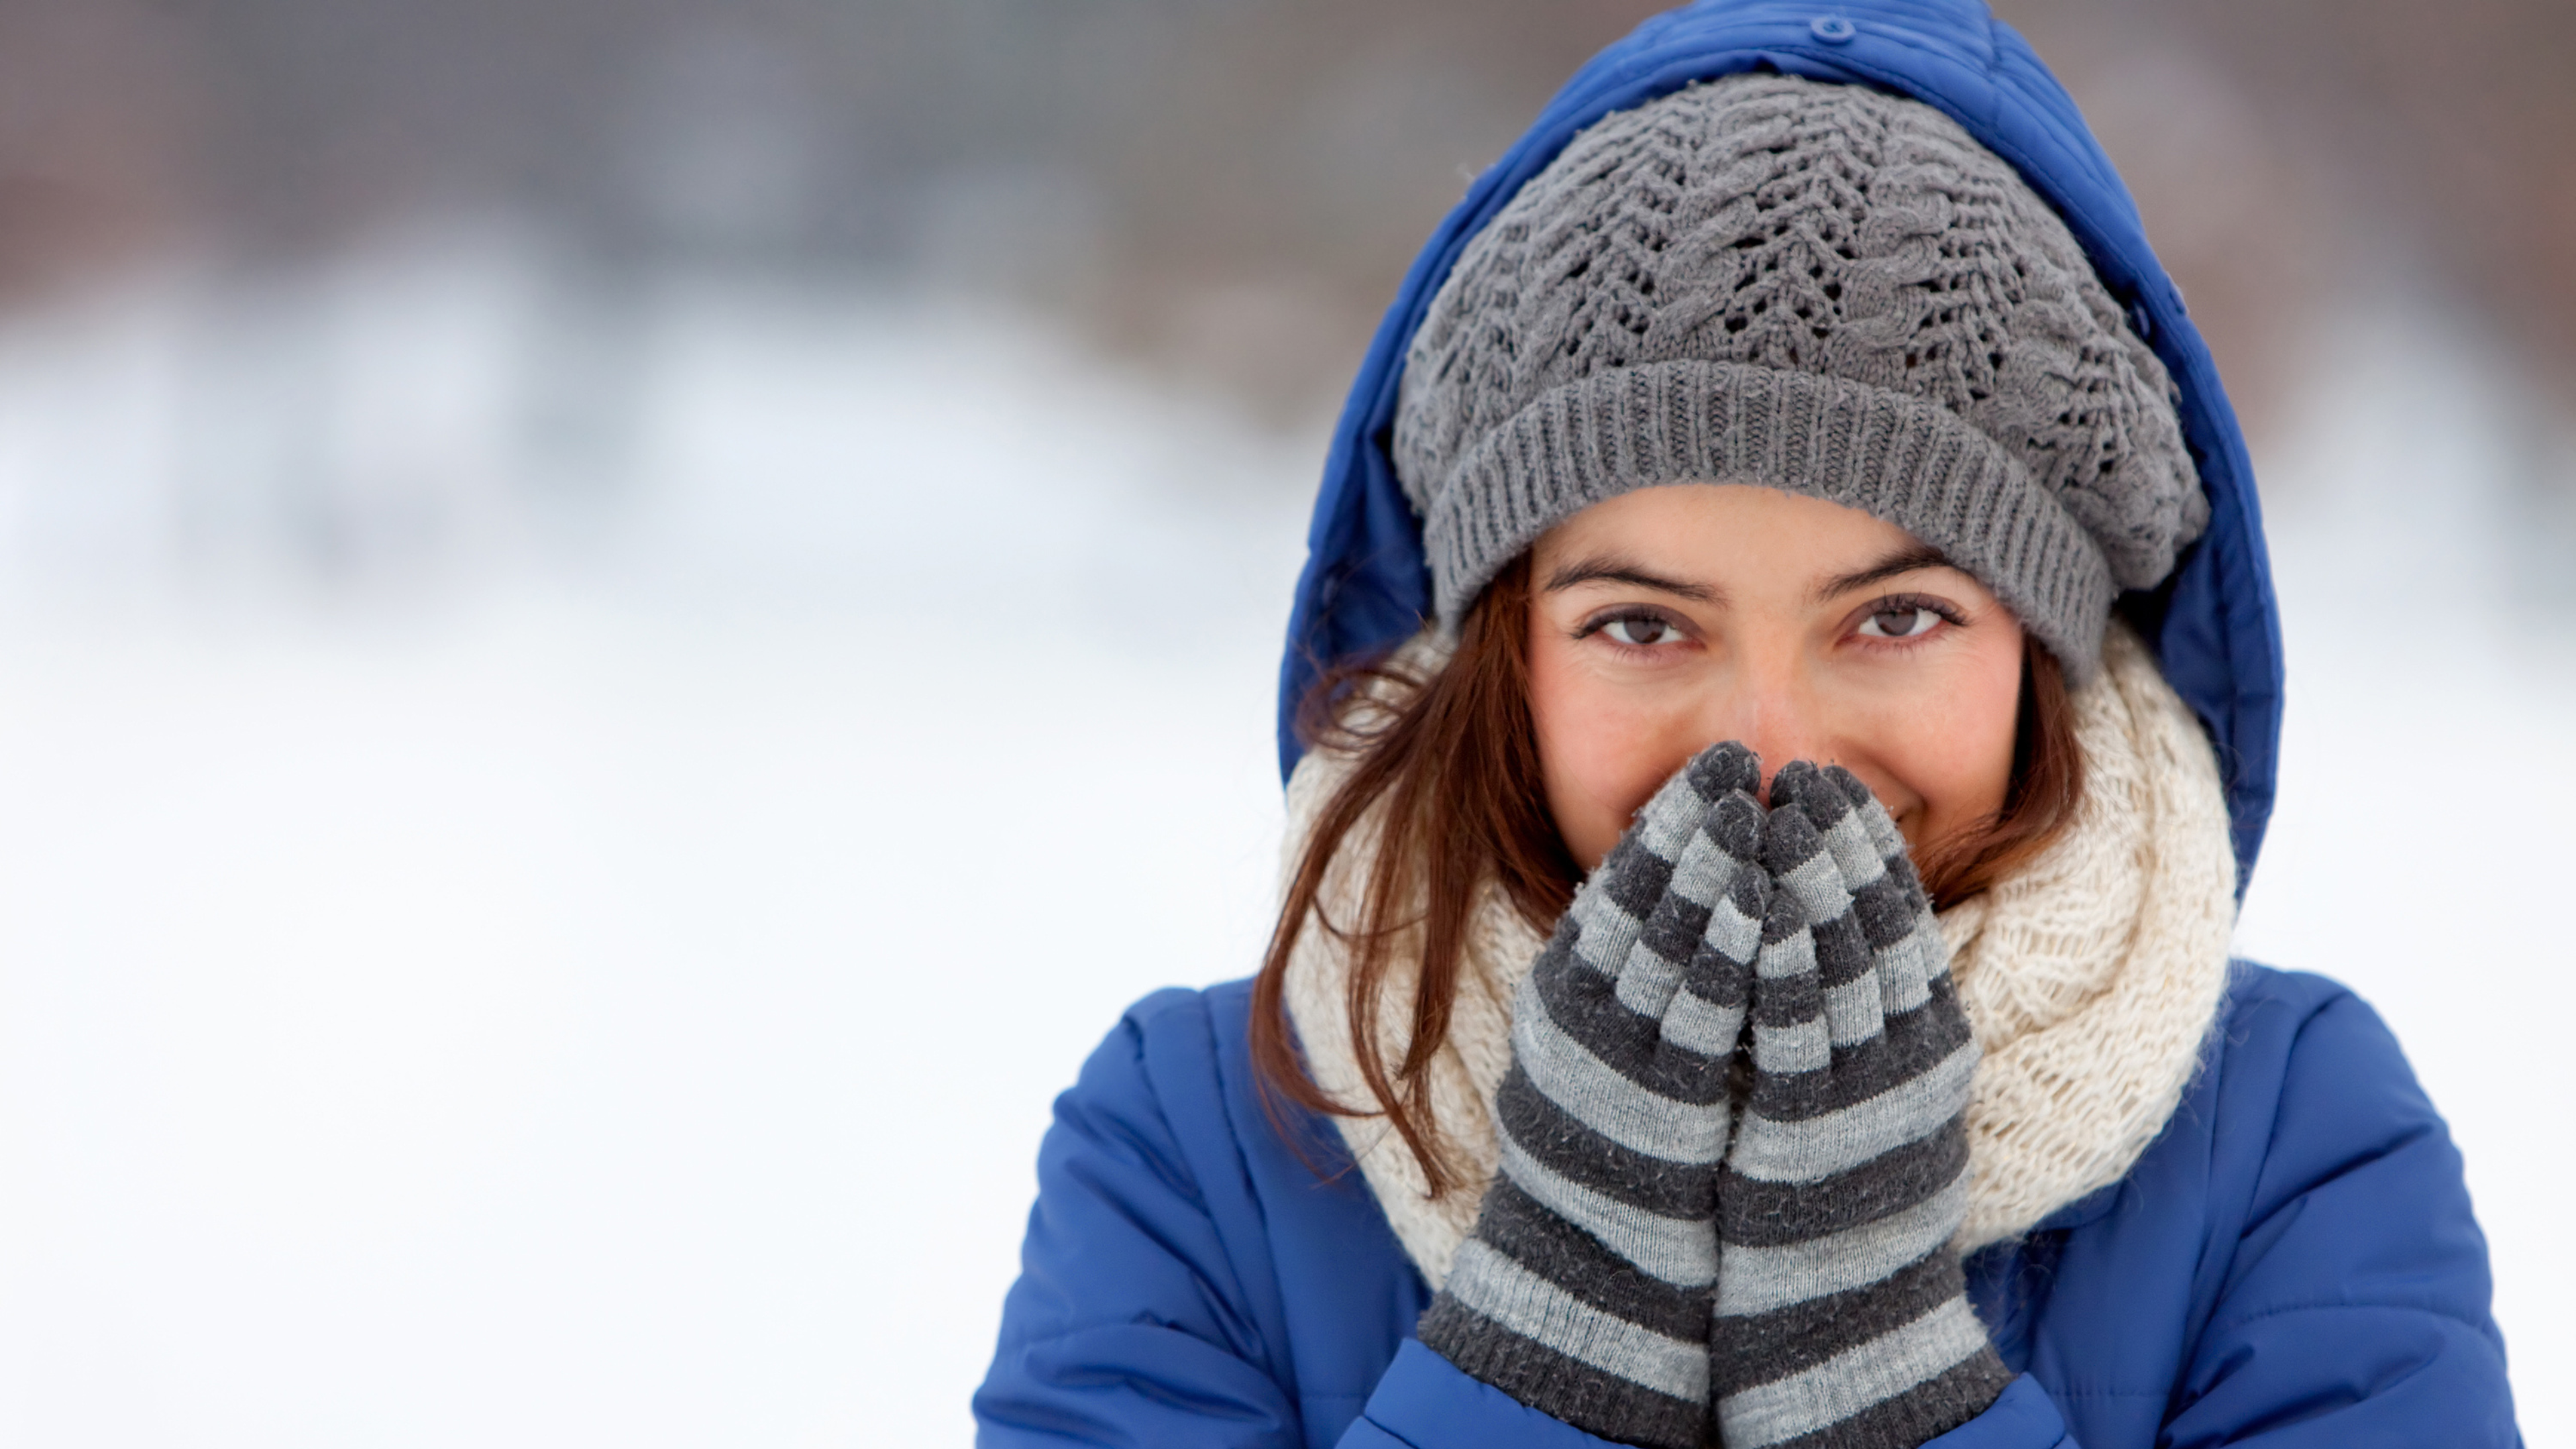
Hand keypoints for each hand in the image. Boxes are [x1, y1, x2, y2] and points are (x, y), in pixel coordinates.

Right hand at [1418, 740, 1766, 1448]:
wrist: (1599, 1264)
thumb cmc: (1619, 1145)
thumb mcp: (1608, 1040)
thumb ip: (1634, 969)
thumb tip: (1684, 888)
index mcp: (1567, 988)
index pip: (1619, 881)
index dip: (1670, 817)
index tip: (1715, 763)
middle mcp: (1580, 1012)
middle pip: (1641, 897)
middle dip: (1694, 823)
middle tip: (1739, 760)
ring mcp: (1615, 1054)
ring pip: (1668, 940)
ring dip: (1716, 869)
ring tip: (1757, 809)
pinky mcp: (1658, 1100)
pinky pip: (1701, 1012)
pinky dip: (1734, 952)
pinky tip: (1769, 907)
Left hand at [1711, 762, 2011, 1448]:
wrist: (1844, 1316)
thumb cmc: (1845, 1194)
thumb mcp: (1876, 1089)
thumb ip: (1866, 1013)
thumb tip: (1830, 927)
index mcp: (1930, 1041)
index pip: (1902, 919)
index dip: (1867, 847)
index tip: (1832, 785)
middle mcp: (1908, 1060)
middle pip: (1877, 926)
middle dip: (1838, 841)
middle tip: (1802, 773)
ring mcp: (1865, 1093)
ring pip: (1841, 962)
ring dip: (1807, 880)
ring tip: (1774, 809)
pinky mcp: (1813, 1129)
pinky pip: (1797, 1029)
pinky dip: (1780, 960)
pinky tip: (1758, 908)